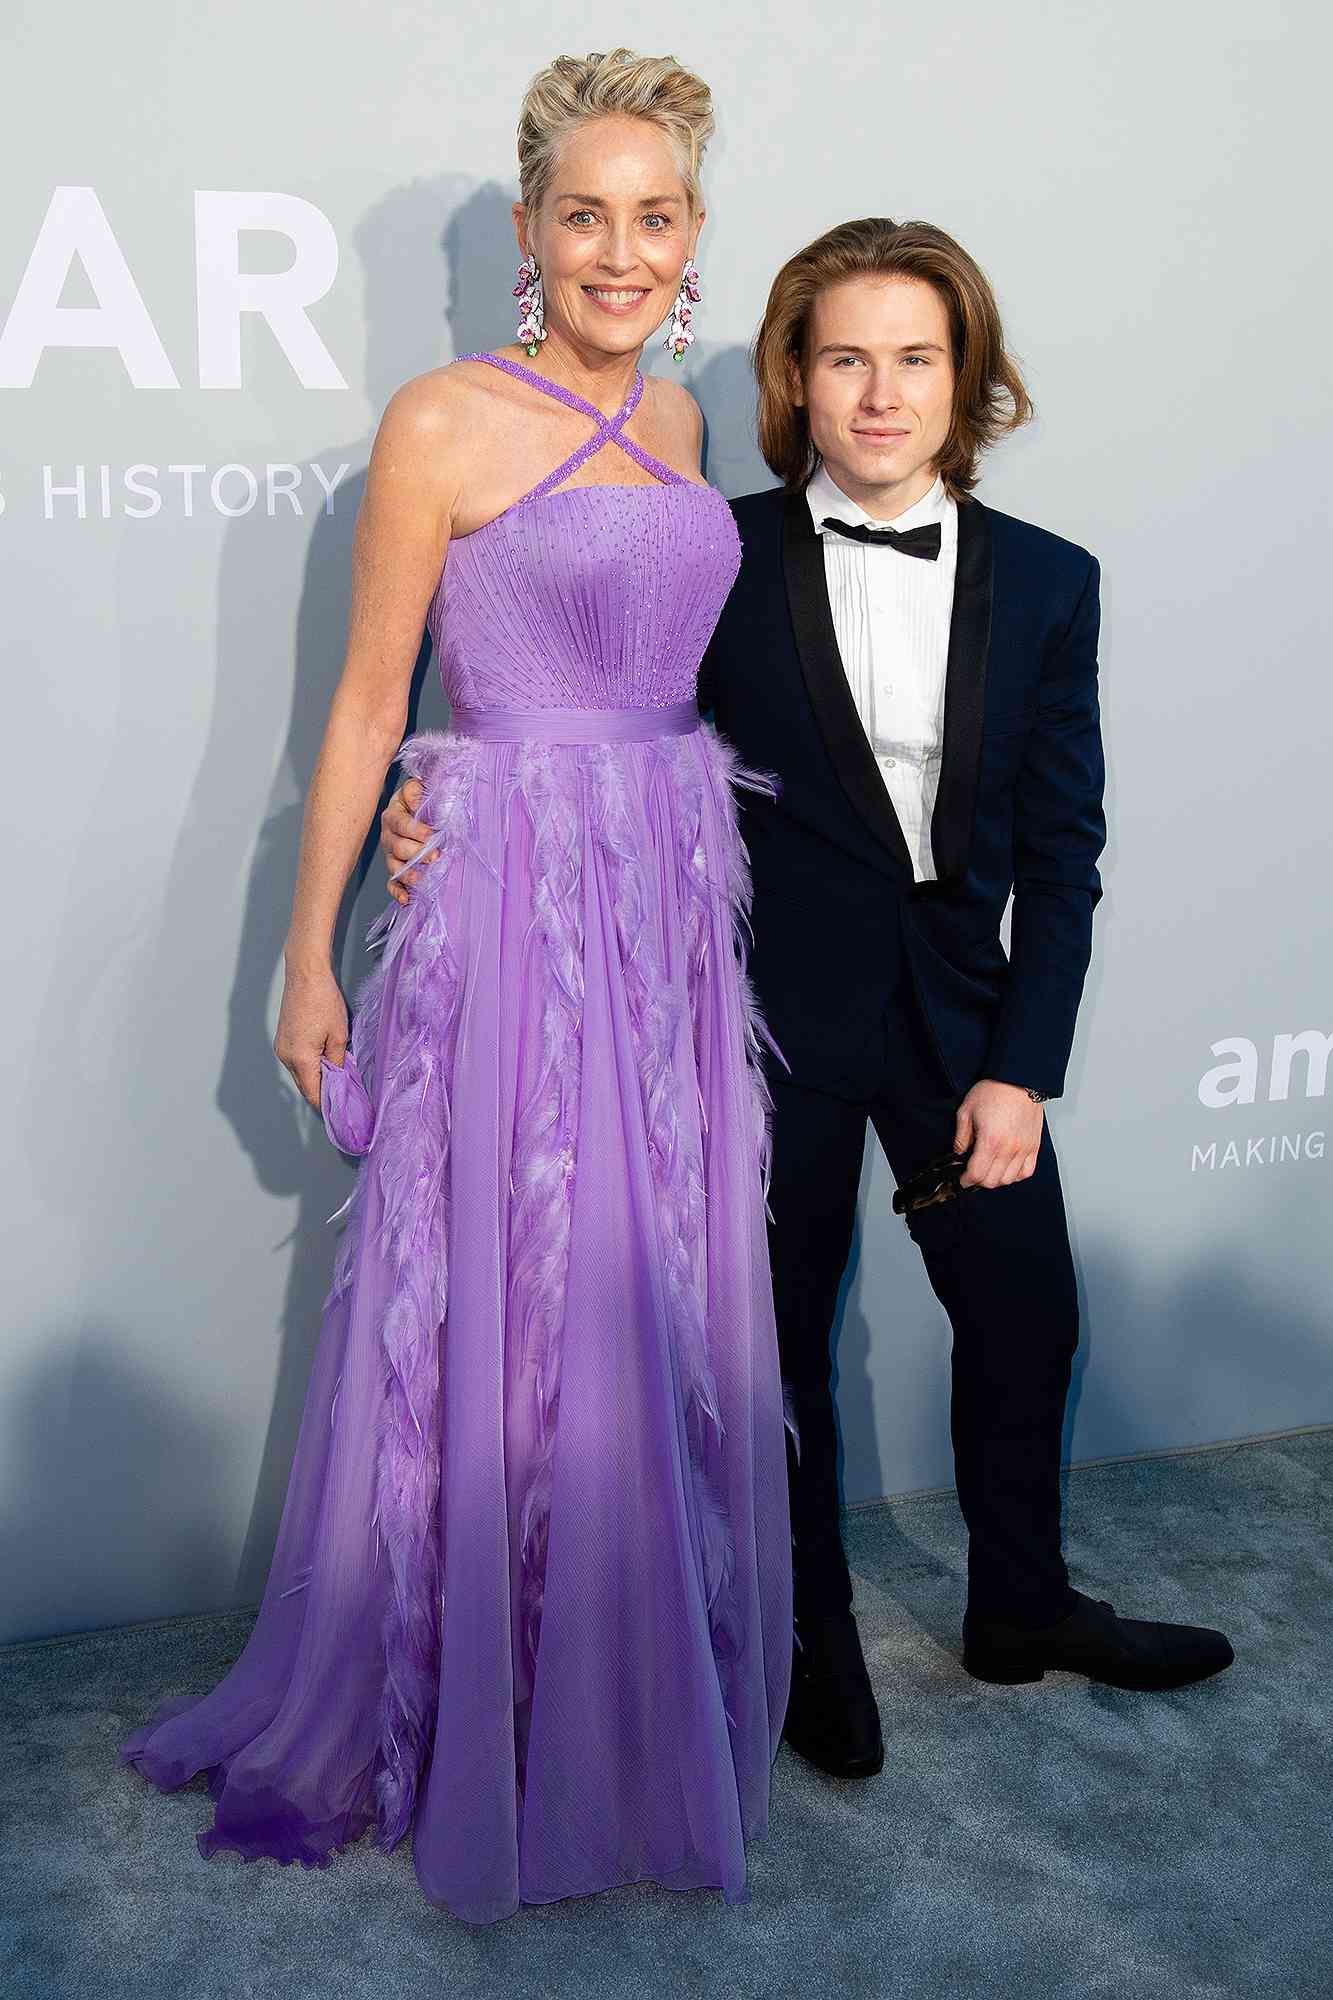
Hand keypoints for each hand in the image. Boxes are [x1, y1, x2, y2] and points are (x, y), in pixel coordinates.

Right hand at [274, 964, 347, 1111]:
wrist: (305, 974)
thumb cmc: (323, 1000)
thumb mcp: (339, 1035)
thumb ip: (338, 1061)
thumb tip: (339, 1077)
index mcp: (300, 1059)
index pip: (313, 1093)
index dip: (326, 1105)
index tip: (339, 1112)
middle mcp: (285, 1056)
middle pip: (304, 1085)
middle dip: (322, 1092)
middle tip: (342, 1098)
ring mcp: (281, 1047)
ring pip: (300, 1073)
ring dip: (316, 1078)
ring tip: (337, 1078)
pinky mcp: (282, 1039)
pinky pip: (296, 1061)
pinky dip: (309, 1066)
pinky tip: (324, 1062)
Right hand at [381, 776, 433, 905]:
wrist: (414, 810)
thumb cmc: (417, 801)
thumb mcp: (416, 789)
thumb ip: (415, 789)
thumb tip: (416, 795)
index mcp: (393, 816)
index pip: (400, 823)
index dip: (415, 830)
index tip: (431, 834)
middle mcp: (388, 837)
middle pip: (397, 847)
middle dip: (417, 853)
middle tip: (435, 855)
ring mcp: (390, 856)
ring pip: (394, 867)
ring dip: (408, 874)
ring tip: (421, 879)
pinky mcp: (395, 870)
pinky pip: (392, 883)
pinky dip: (398, 892)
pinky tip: (406, 899)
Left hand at [953, 1080, 1043, 1189]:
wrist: (1018, 1079)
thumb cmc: (993, 1091)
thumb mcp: (966, 1111)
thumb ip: (961, 1136)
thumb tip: (959, 1153)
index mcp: (990, 1141)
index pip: (977, 1174)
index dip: (966, 1180)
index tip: (962, 1179)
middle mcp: (1009, 1148)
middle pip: (992, 1181)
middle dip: (979, 1181)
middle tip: (973, 1173)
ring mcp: (1024, 1149)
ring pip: (1009, 1179)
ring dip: (996, 1180)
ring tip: (989, 1170)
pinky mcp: (1034, 1146)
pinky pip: (1026, 1172)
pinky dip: (1015, 1175)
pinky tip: (1007, 1168)